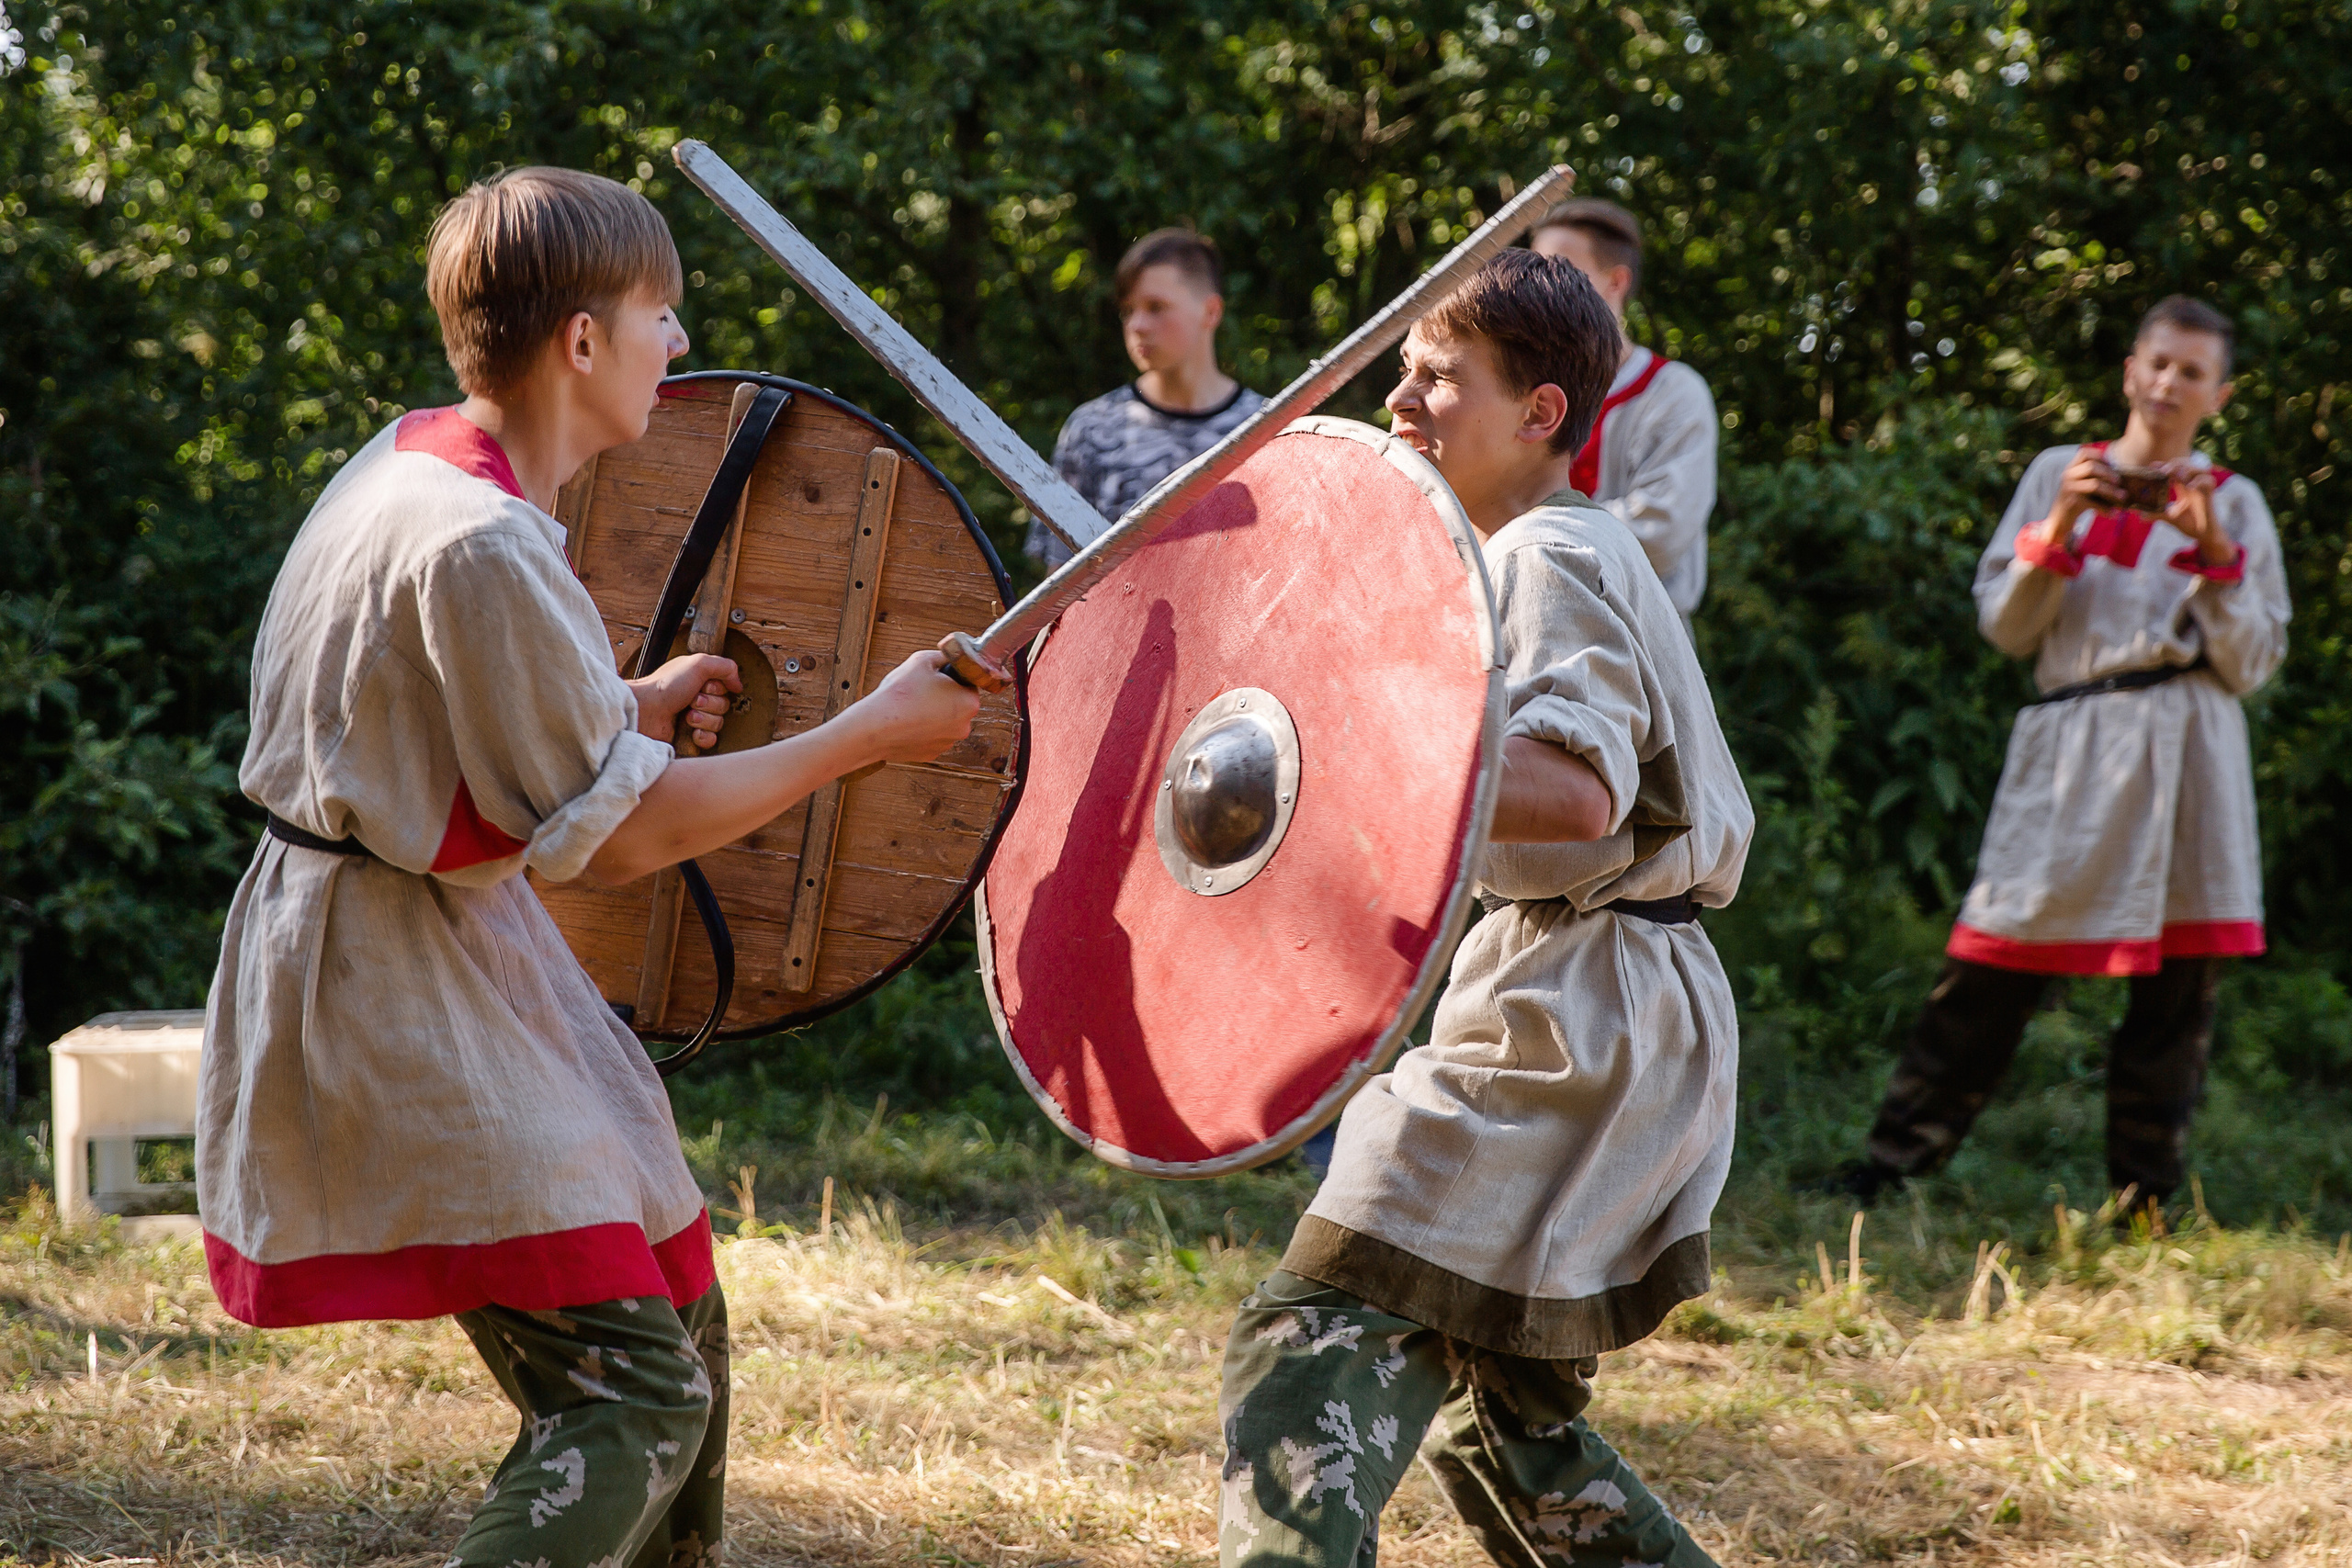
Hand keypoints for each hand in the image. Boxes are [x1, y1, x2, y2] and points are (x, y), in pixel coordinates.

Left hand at [628, 653, 740, 749]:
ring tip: (686, 716)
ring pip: (718, 723)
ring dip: (704, 719)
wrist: (645, 711)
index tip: (703, 685)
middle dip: (709, 704)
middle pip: (724, 706)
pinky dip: (702, 736)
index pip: (725, 688)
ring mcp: (693, 720)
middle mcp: (697, 699)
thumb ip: (725, 666)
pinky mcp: (689, 738)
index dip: (717, 689)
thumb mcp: (698, 663)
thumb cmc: (666, 686)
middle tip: (691, 701)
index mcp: (699, 681)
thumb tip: (738, 683)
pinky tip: (690, 732)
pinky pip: (711, 740)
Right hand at [840, 650, 983, 765]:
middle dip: (943, 697)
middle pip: (958, 705)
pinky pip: (930, 736)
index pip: (968, 685)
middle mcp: (964, 727)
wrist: (875, 726)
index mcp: (970, 703)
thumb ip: (944, 656)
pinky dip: (921, 730)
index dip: (951, 678)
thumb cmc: (901, 692)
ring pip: (944, 722)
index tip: (934, 679)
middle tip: (920, 691)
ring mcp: (947, 743)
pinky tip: (905, 722)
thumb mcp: (923, 660)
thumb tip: (952, 658)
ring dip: (932, 714)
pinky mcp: (931, 754)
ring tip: (910, 707)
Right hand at [2033, 450, 2121, 553]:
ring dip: (2112, 491)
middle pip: (2091, 467)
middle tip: (2120, 481)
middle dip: (2109, 473)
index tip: (2111, 465)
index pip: (2085, 453)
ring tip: (2123, 497)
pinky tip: (2112, 513)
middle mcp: (2068, 476)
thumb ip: (2095, 476)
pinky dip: (2105, 508)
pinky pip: (2093, 503)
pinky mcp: (2072, 503)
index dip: (2100, 457)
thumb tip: (2122, 474)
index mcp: (2071, 468)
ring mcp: (2069, 489)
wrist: (2060, 519)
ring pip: (2095, 484)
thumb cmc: (2077, 500)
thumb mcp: (2082, 483)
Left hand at [2161, 464, 2233, 564]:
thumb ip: (2157, 513)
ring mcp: (2202, 488)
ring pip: (2198, 469)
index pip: (2175, 470)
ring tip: (2177, 476)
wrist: (2204, 535)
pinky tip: (2189, 486)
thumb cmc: (2190, 524)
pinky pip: (2208, 481)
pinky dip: (2199, 481)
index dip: (2165, 466)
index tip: (2153, 466)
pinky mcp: (2210, 494)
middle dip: (2175, 464)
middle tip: (2164, 471)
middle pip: (2187, 465)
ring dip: (2187, 469)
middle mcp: (2193, 484)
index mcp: (2183, 486)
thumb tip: (2140, 515)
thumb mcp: (2170, 517)